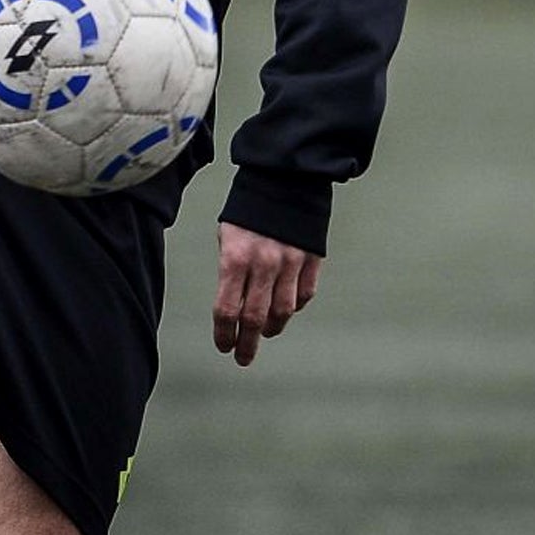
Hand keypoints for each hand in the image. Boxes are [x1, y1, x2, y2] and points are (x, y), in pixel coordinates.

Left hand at [213, 221, 321, 367]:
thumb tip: (233, 305)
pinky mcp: (312, 260)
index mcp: (236, 258)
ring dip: (272, 328)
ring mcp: (291, 263)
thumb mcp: (227, 235)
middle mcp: (264, 264)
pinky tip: (285, 309)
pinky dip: (294, 307)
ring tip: (264, 333)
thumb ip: (230, 271)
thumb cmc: (249, 208)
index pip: (227, 309)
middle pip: (255, 319)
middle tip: (242, 357)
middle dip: (247, 344)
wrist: (285, 177)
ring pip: (283, 312)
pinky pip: (304, 295)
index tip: (223, 346)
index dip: (224, 333)